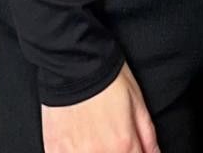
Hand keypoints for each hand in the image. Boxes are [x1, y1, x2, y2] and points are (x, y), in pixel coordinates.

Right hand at [41, 60, 160, 152]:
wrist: (73, 59)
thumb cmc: (107, 76)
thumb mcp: (137, 102)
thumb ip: (148, 137)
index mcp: (122, 145)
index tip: (131, 147)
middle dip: (116, 151)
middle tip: (111, 137)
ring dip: (96, 151)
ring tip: (94, 136)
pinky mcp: (55, 149)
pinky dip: (75, 151)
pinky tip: (78, 140)